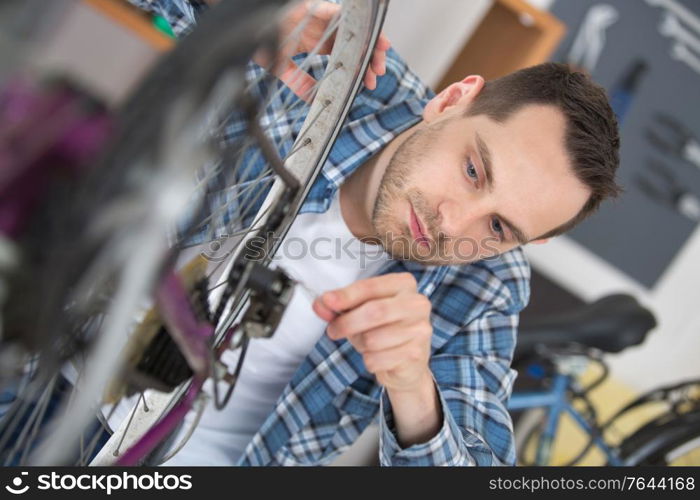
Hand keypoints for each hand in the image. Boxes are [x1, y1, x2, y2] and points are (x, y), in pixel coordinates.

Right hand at [254, 0, 390, 100]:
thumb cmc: (260, 40)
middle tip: (377, 73)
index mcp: (316, 42)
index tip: (368, 82)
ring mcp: (320, 17)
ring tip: (381, 52)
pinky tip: (367, 32)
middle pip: (354, 42)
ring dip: (368, 39)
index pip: (345, 55)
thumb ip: (298, 82)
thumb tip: (312, 99)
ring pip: (353, 27)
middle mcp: (322, 29)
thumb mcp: (281, 67)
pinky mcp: (315, 7)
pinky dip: (353, 21)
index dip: (359, 67)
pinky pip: (338, 12)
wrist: (243, 27)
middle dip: (369, 57)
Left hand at [312, 272, 432, 392]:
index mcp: (404, 284)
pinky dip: (369, 361)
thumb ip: (339, 306)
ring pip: (373, 339)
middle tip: (332, 331)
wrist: (407, 363)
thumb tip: (320, 304)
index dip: (346, 295)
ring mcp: (420, 329)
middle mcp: (417, 303)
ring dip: (359, 345)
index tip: (327, 301)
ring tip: (364, 344)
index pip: (370, 286)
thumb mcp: (359, 312)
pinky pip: (377, 359)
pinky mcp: (416, 353)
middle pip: (375, 312)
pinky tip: (378, 358)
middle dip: (347, 323)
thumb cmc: (381, 329)